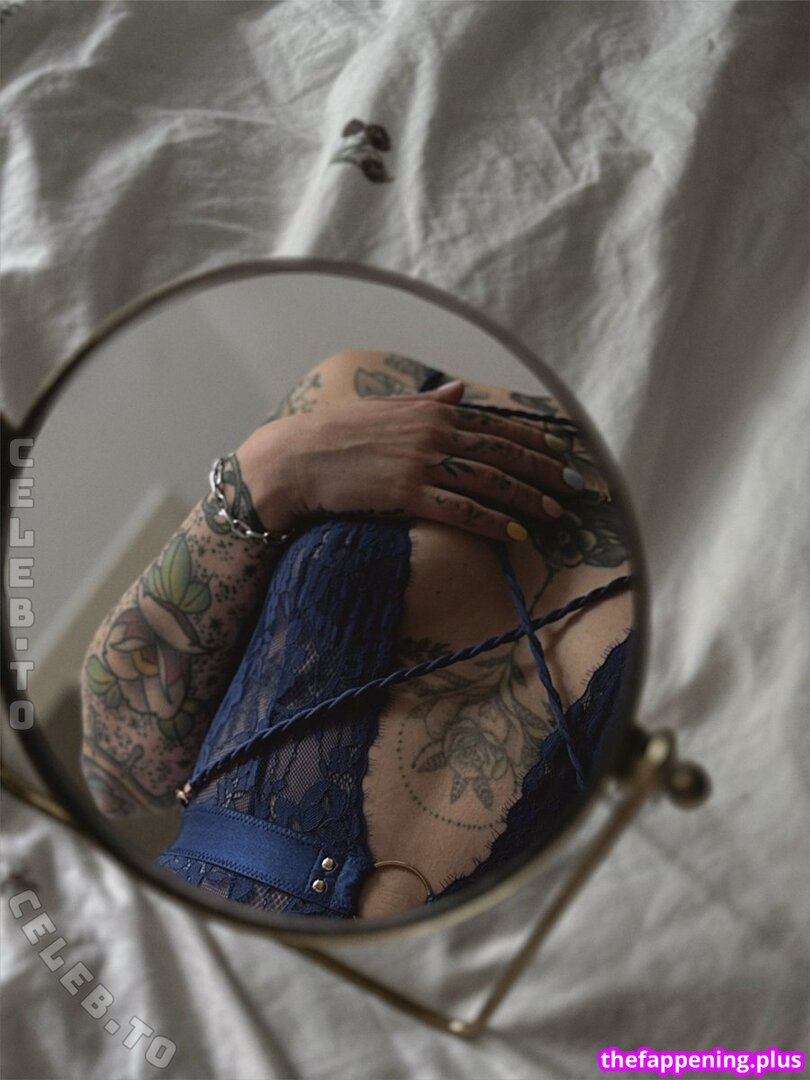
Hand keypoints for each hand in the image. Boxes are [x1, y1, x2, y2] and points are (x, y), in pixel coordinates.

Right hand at [237, 380, 585, 543]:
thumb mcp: (386, 407)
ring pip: (490, 481)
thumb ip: (427, 401)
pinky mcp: (407, 492)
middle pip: (503, 454)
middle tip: (576, 488)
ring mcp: (422, 462)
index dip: (536, 442)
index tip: (564, 454)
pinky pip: (461, 509)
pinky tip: (516, 534)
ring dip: (528, 499)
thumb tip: (459, 390)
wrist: (295, 457)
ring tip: (556, 515)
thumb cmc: (337, 433)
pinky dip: (493, 522)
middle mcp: (434, 432)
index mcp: (433, 411)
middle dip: (544, 472)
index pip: (497, 426)